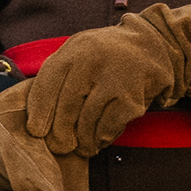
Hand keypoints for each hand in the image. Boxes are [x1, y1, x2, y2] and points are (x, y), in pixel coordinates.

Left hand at [10, 16, 182, 153]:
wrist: (154, 44)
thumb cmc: (106, 55)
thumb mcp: (80, 51)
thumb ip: (59, 74)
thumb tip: (36, 114)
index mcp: (75, 50)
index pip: (47, 83)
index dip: (38, 111)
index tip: (36, 131)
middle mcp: (93, 62)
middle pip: (66, 107)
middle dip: (59, 133)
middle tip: (58, 147)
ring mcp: (114, 80)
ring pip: (87, 122)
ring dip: (82, 140)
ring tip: (81, 147)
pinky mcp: (131, 99)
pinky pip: (108, 128)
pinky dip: (101, 138)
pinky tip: (100, 139)